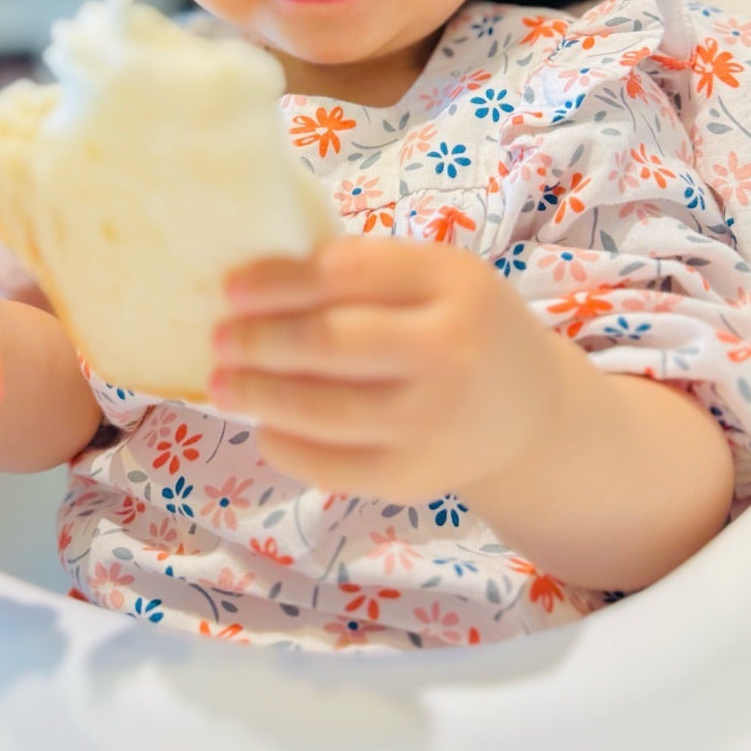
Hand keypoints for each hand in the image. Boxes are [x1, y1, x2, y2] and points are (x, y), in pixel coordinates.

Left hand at [211, 235, 559, 499]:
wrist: (531, 413)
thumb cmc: (462, 326)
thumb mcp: (436, 277)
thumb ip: (366, 271)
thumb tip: (258, 283)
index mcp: (452, 282)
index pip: (345, 275)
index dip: (278, 282)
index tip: (231, 288)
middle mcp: (449, 351)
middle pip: (328, 343)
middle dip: (258, 341)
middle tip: (219, 337)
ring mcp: (433, 421)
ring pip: (322, 409)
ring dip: (257, 394)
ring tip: (222, 384)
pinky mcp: (416, 479)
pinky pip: (331, 466)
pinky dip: (285, 445)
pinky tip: (265, 426)